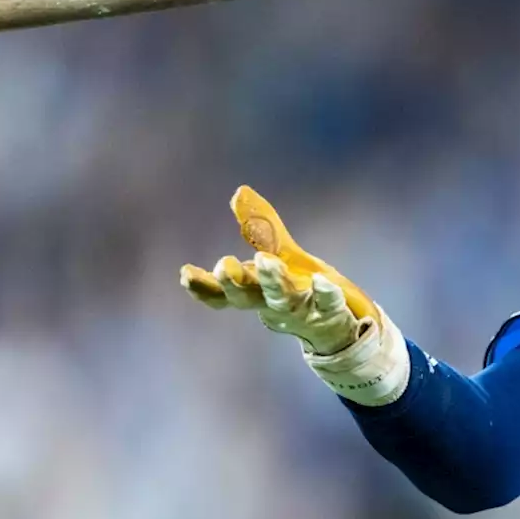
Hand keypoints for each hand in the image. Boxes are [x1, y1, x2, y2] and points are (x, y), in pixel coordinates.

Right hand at [179, 186, 409, 404]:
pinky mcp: (328, 310)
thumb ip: (258, 227)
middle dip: (233, 281)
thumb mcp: (276, 257)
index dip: (201, 286)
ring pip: (282, 298)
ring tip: (265, 260)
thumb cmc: (295, 290)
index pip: (220, 293)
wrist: (333, 328)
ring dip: (272, 281)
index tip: (186, 273)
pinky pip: (326, 302)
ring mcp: (299, 309)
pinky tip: (322, 280)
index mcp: (253, 292)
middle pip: (246, 296)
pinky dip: (323, 293)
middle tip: (222, 265)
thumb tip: (238, 191)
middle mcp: (270, 303)